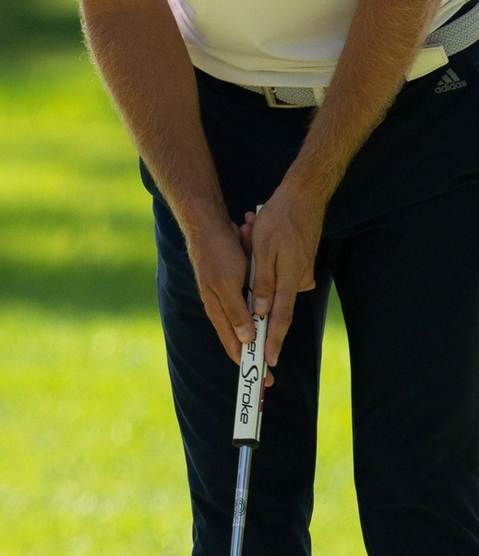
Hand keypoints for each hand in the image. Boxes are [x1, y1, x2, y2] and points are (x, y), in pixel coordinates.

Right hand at [183, 209, 256, 365]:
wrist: (208, 225)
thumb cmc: (217, 254)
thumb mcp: (229, 284)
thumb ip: (237, 312)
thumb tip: (246, 339)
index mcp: (218, 310)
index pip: (234, 346)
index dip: (248, 363)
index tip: (265, 379)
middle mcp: (221, 307)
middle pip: (239, 337)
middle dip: (255, 352)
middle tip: (270, 368)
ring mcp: (226, 295)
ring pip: (245, 319)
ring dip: (257, 327)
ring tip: (265, 348)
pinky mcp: (233, 283)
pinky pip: (247, 300)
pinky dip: (257, 306)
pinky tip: (264, 309)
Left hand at [242, 186, 322, 371]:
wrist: (305, 195)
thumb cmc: (281, 218)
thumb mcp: (264, 249)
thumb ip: (263, 282)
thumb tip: (261, 311)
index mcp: (289, 279)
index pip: (280, 318)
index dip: (273, 340)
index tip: (269, 360)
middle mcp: (299, 279)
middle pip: (275, 301)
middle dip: (260, 301)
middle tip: (254, 295)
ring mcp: (301, 271)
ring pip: (273, 281)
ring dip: (258, 262)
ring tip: (250, 230)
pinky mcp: (300, 262)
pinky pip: (278, 268)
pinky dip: (265, 256)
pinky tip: (256, 230)